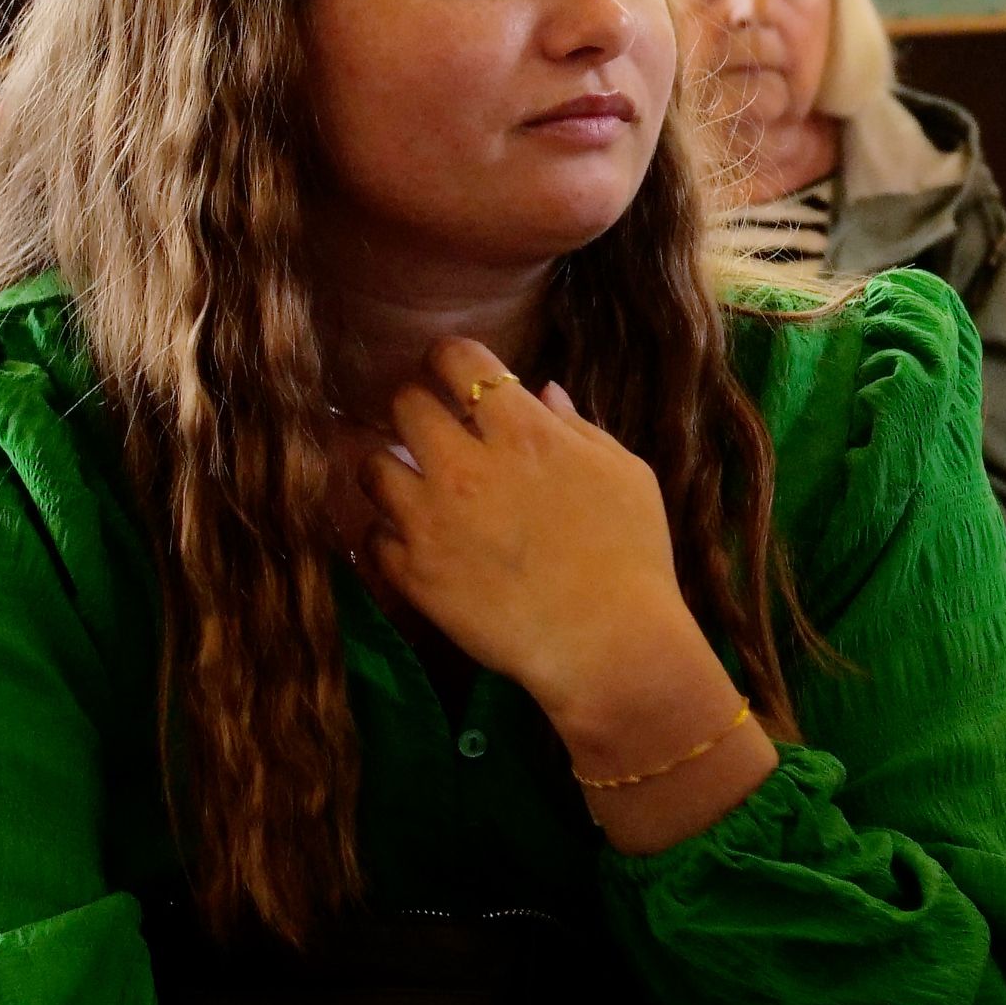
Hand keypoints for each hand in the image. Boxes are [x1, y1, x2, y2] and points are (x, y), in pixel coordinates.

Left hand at [358, 340, 699, 723]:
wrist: (608, 645)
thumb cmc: (633, 556)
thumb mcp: (626, 475)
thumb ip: (577, 428)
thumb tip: (541, 393)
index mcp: (523, 433)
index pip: (458, 359)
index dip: (452, 358)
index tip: (454, 372)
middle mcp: (465, 466)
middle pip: (405, 403)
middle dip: (420, 409)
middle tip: (438, 433)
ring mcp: (430, 520)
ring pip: (372, 465)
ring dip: (395, 471)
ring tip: (420, 489)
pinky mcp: (412, 572)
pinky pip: (375, 535)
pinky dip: (394, 535)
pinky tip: (424, 543)